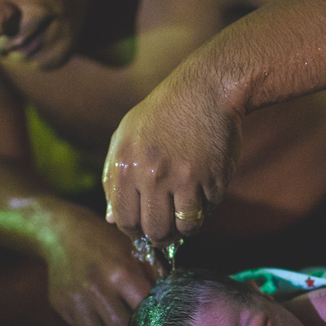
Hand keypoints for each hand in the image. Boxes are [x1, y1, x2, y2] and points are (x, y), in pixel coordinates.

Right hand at [43, 206, 158, 325]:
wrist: (63, 233)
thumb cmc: (107, 242)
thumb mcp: (136, 250)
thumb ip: (155, 275)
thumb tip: (174, 302)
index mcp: (122, 273)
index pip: (146, 313)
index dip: (154, 322)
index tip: (159, 325)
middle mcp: (97, 288)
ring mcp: (76, 300)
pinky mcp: (61, 307)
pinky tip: (104, 322)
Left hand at [103, 61, 241, 244]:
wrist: (206, 90)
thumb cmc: (162, 113)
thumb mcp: (126, 136)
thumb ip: (114, 178)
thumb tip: (112, 219)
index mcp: (126, 166)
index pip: (125, 221)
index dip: (134, 231)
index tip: (143, 227)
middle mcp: (153, 175)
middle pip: (155, 230)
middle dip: (160, 235)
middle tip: (166, 228)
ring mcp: (185, 179)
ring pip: (185, 228)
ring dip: (185, 227)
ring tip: (185, 213)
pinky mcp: (213, 180)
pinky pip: (208, 211)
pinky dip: (206, 207)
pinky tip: (203, 188)